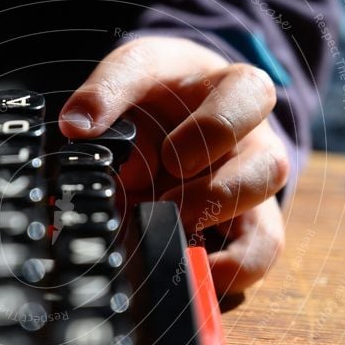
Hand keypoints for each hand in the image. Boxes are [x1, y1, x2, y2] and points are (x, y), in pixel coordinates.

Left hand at [59, 37, 287, 293]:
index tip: (170, 156)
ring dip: (212, 247)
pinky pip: (254, 259)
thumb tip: (76, 126)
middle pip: (268, 167)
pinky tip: (189, 275)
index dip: (215, 131)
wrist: (170, 109)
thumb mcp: (135, 70)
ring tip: (170, 240)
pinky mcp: (241, 231)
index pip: (249, 95)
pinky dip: (226, 273)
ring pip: (267, 224)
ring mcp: (248, 194)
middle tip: (168, 204)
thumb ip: (109, 90)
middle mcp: (253, 146)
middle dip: (213, 194)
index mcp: (236, 92)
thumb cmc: (160, 90)